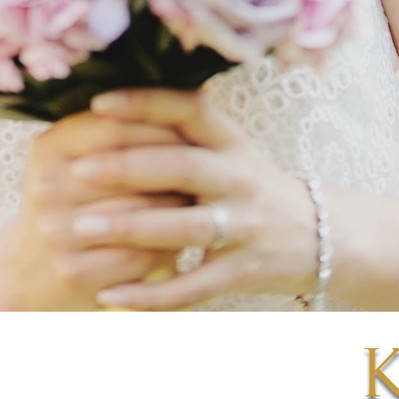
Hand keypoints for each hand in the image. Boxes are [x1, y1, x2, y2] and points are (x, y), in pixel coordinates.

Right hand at [0, 108, 189, 309]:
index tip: (193, 132)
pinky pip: (140, 256)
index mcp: (48, 147)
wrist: (27, 273)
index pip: (116, 126)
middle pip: (132, 169)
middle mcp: (47, 185)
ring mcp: (58, 231)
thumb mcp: (72, 158)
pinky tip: (182, 241)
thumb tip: (186, 95)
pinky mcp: (74, 272)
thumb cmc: (68, 203)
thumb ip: (113, 130)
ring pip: (142, 213)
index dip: (160, 127)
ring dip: (178, 209)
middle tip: (207, 168)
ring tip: (201, 201)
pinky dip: (168, 248)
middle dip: (175, 170)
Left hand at [41, 87, 318, 309]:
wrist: (320, 234)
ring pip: (186, 227)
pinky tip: (109, 295)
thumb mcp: (226, 146)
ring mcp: (244, 227)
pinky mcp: (242, 272)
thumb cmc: (249, 183)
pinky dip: (150, 295)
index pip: (189, 109)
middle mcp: (240, 177)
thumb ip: (180, 129)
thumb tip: (105, 104)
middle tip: (78, 170)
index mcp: (230, 140)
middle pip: (183, 167)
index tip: (98, 104)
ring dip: (132, 227)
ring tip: (82, 227)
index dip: (146, 103)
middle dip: (128, 167)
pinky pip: (192, 286)